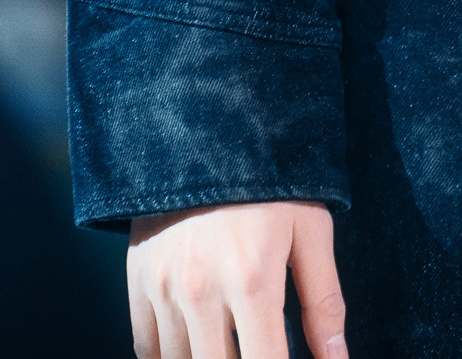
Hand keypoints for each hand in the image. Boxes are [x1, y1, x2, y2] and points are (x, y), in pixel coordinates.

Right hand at [128, 200, 345, 358]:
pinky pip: (147, 349)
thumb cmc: (272, 179)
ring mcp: (163, 289)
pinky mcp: (137, 281)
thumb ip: (324, 303)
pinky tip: (197, 342)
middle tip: (256, 344)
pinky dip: (171, 356)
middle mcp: (202, 292)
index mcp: (253, 281)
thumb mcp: (311, 231)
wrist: (208, 125)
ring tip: (231, 342)